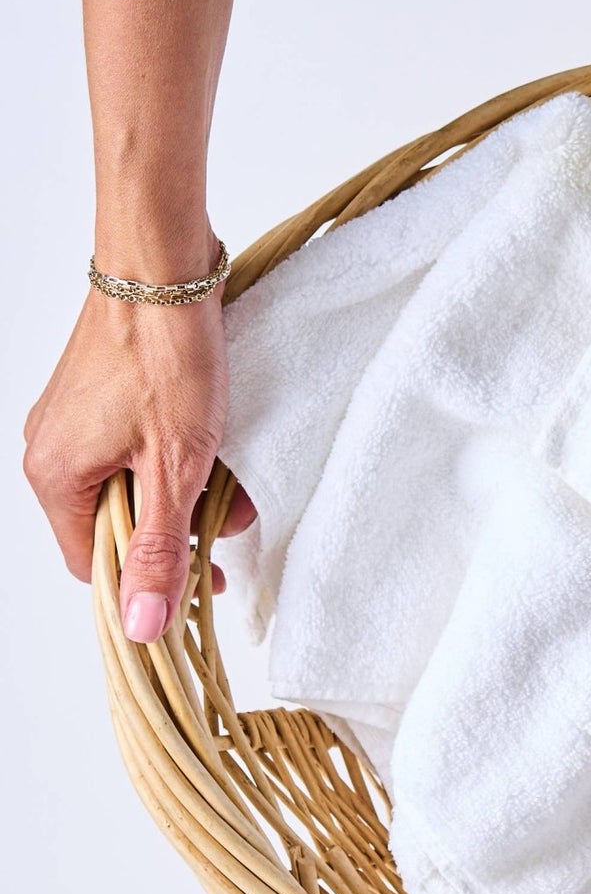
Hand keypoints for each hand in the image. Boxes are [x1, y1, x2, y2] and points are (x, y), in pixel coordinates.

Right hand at [23, 282, 253, 641]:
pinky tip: (218, 444)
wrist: (164, 267)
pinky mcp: (101, 397)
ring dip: (189, 491)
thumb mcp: (175, 467)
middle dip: (183, 529)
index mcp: (55, 477)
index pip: (96, 566)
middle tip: (233, 516)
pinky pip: (139, 449)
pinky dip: (181, 456)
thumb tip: (142, 625)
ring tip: (235, 478)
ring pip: (137, 485)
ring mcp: (74, 421)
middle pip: (119, 526)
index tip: (208, 581)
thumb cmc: (167, 356)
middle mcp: (53, 451)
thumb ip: (161, 549)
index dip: (152, 583)